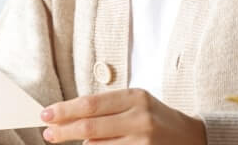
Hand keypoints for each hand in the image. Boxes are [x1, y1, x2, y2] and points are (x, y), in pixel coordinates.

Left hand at [40, 88, 205, 143]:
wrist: (191, 137)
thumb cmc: (155, 117)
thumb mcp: (135, 103)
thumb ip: (106, 108)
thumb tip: (67, 116)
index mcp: (135, 97)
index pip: (91, 104)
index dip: (65, 110)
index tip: (46, 115)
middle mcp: (140, 118)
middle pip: (90, 127)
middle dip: (64, 131)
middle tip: (48, 133)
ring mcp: (143, 140)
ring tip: (74, 141)